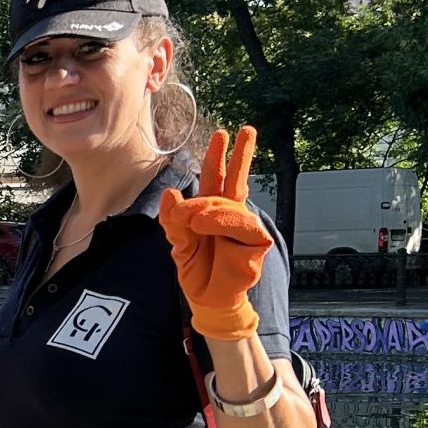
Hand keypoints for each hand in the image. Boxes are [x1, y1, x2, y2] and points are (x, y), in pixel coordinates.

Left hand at [158, 126, 270, 343]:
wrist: (207, 298)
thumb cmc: (196, 269)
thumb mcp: (178, 243)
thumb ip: (173, 220)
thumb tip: (171, 192)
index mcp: (211, 210)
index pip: (215, 179)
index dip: (217, 158)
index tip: (222, 133)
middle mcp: (231, 214)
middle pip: (236, 180)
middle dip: (242, 155)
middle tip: (247, 129)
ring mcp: (245, 227)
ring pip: (231, 206)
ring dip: (210, 208)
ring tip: (194, 220)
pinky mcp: (256, 243)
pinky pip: (242, 225)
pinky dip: (222, 223)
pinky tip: (206, 225)